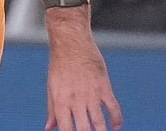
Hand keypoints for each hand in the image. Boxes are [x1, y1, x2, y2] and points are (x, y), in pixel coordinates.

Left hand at [44, 5, 122, 129]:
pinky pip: (113, 107)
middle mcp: (76, 101)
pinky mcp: (104, 86)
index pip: (66, 130)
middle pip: (85, 130)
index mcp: (61, 102)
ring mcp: (91, 94)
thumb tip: (49, 128)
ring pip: (100, 122)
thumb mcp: (52, 87)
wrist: (71, 42)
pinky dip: (117, 119)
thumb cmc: (60, 64)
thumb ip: (52, 109)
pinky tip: (116, 127)